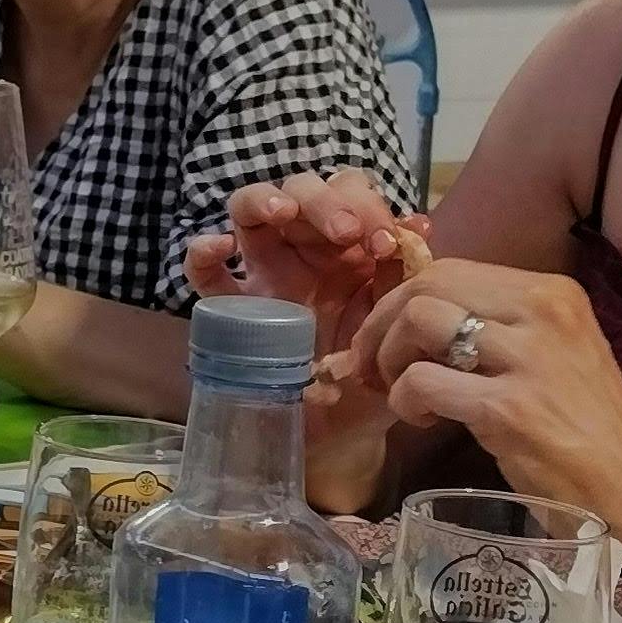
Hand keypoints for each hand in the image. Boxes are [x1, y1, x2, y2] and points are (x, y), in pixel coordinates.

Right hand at [187, 170, 427, 411]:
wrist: (344, 433)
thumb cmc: (375, 373)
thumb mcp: (399, 324)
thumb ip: (405, 278)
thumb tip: (418, 228)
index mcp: (350, 250)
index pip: (351, 196)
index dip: (368, 205)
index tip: (386, 242)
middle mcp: (305, 253)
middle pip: (302, 190)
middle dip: (326, 200)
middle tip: (347, 232)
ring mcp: (264, 277)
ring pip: (249, 211)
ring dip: (267, 200)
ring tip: (284, 213)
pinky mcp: (233, 311)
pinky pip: (205, 276)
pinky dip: (203, 253)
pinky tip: (219, 248)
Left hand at [348, 258, 621, 561]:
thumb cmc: (586, 428)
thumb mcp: (548, 355)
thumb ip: (493, 329)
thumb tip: (414, 319)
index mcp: (552, 292)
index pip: (450, 270)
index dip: (401, 302)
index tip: (387, 338)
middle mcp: (543, 311)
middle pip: (427, 285)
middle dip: (382, 323)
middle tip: (373, 365)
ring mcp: (528, 358)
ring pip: (419, 320)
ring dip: (390, 358)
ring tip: (402, 393)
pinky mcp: (510, 408)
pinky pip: (423, 381)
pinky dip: (405, 399)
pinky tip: (422, 419)